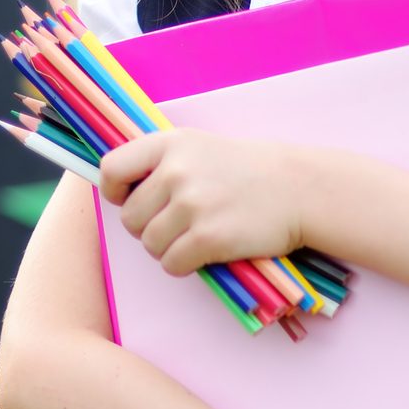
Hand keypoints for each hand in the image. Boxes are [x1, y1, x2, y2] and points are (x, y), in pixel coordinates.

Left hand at [96, 129, 301, 276]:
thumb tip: (118, 191)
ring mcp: (191, 205)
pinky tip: (204, 251)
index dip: (114, 191)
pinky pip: (171, 264)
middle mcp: (175, 172)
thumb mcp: (196, 147)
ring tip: (194, 236)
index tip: (130, 199)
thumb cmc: (243, 170)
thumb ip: (158, 162)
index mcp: (167, 144)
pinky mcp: (208, 237)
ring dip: (167, 248)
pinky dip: (183, 265)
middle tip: (178, 223)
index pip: (111, 170)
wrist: (297, 188)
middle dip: (148, 227)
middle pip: (129, 218)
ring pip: (149, 244)